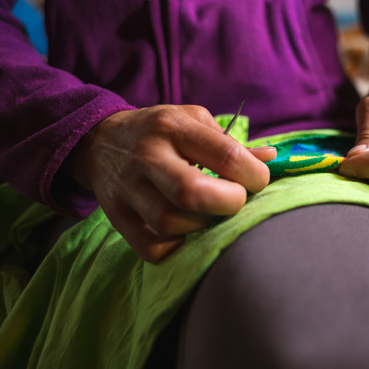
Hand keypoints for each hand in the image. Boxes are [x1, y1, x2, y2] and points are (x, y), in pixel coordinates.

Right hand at [64, 105, 275, 262]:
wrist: (98, 141)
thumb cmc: (159, 130)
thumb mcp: (193, 120)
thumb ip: (231, 142)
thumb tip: (270, 158)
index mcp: (174, 127)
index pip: (226, 156)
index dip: (254, 175)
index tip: (256, 180)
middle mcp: (148, 156)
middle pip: (193, 193)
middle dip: (229, 203)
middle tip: (235, 200)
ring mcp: (128, 189)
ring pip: (171, 223)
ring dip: (202, 225)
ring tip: (208, 213)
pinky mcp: (116, 217)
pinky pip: (151, 248)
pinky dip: (176, 246)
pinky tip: (185, 231)